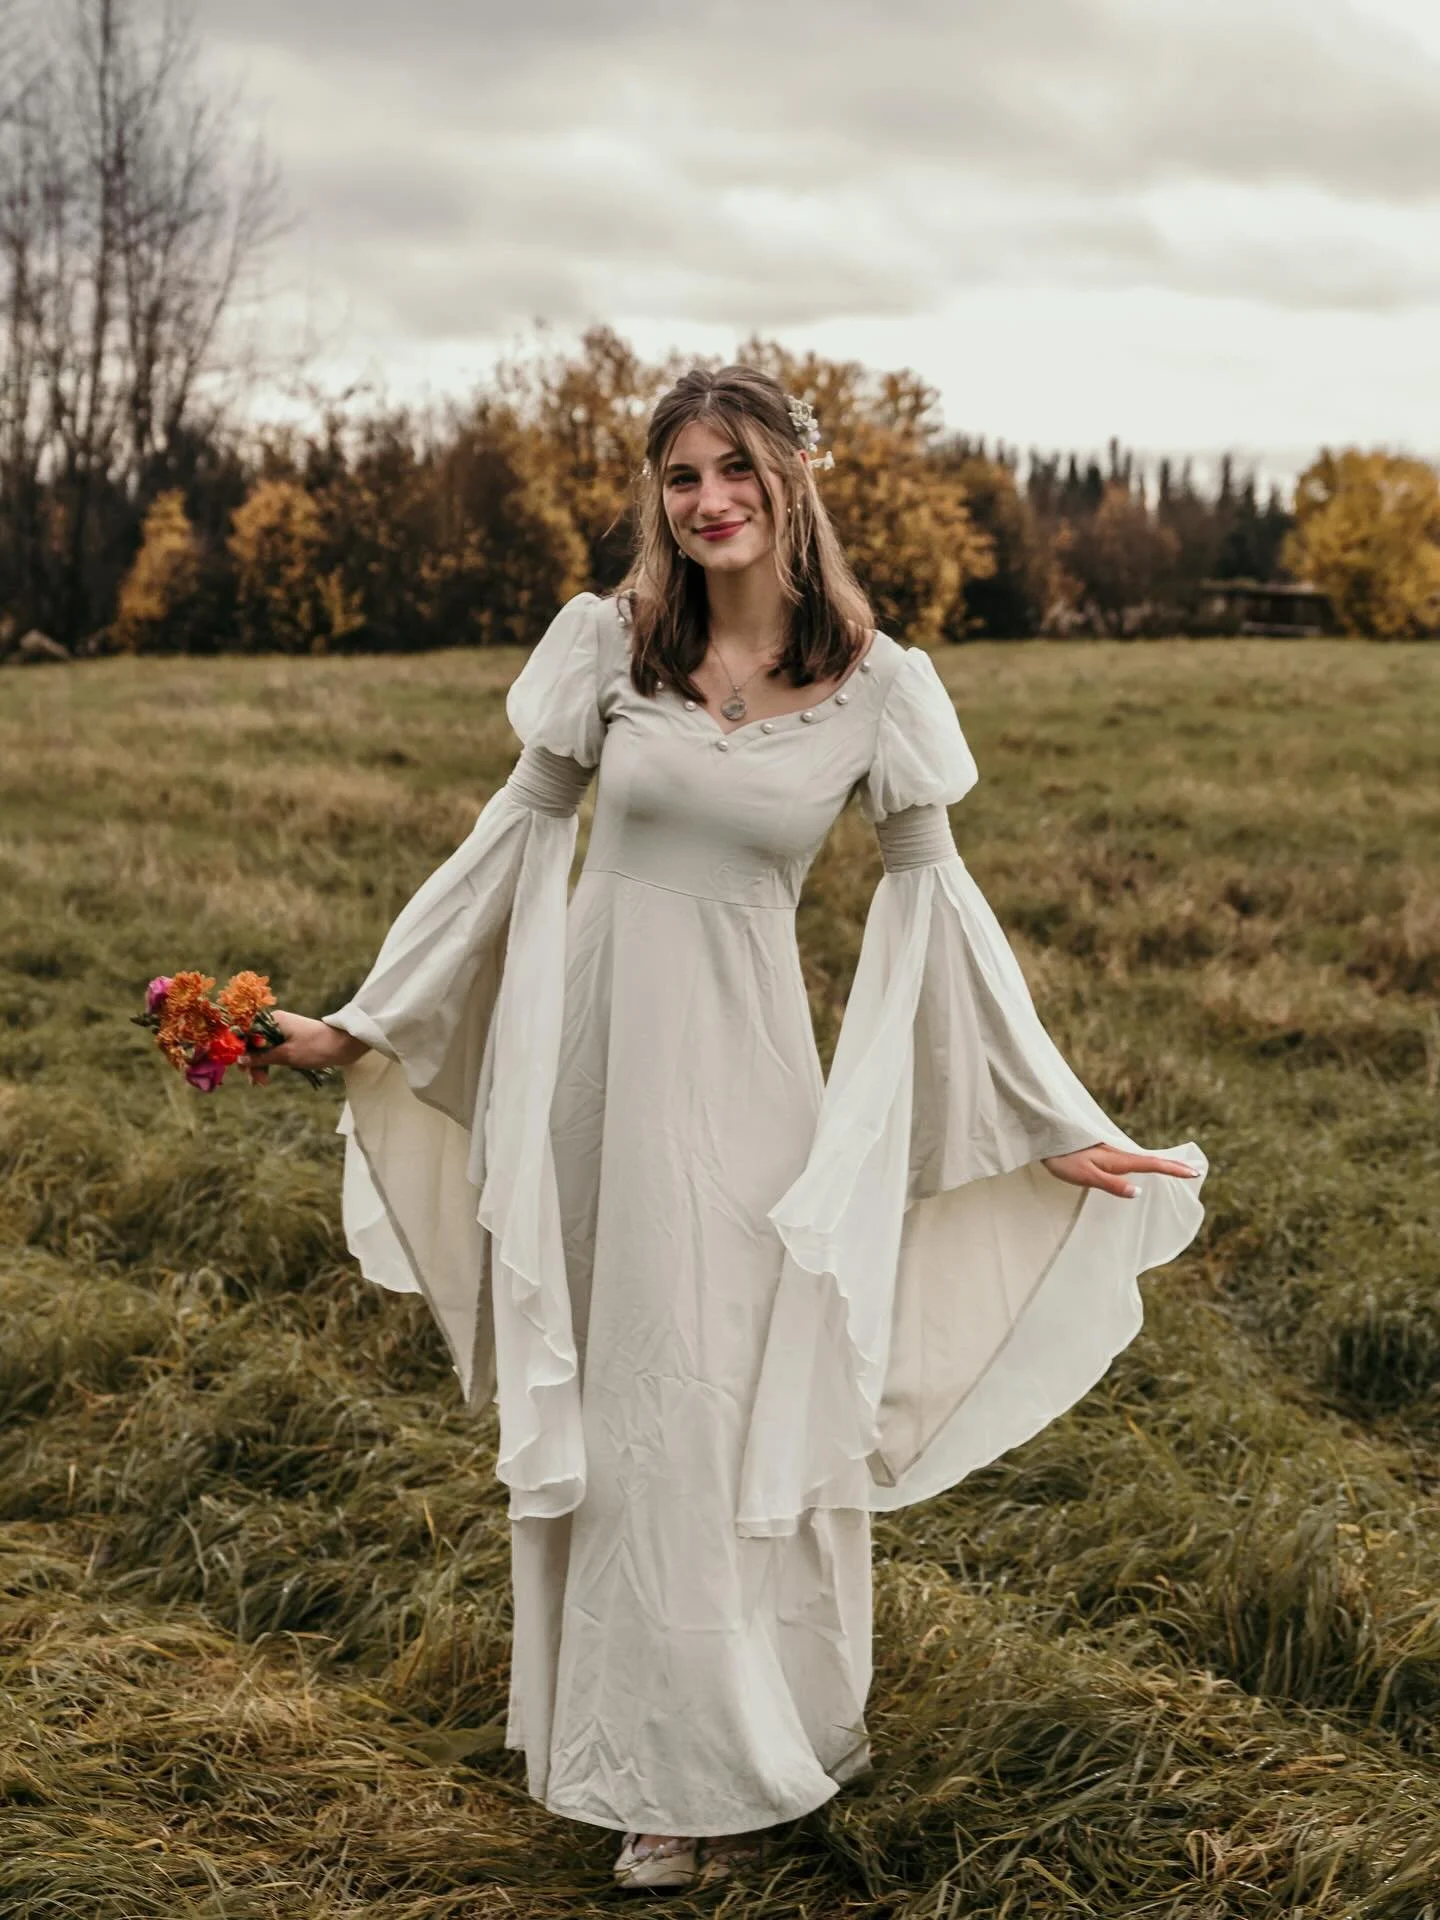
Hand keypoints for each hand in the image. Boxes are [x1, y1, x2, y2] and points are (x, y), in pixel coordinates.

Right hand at [239, 1009, 366, 1084]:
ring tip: (262, 1083)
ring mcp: (282, 1031)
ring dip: (260, 1065)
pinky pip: (272, 1051)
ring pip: (261, 1049)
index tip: (240, 1067)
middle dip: (251, 1062)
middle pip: (252, 1043)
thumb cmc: (315, 1047)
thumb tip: (240, 1060)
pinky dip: (269, 1063)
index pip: (245, 1032)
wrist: (343, 1046)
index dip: (240, 1049)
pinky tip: (266, 1077)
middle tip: (255, 1082)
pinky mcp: (289, 1040)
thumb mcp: (286, 1055)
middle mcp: (274, 1023)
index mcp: (272, 1020)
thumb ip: (261, 1057)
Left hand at [1042, 1143, 1199, 1198]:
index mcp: (1118, 1159)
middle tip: (1195, 1169)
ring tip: (1176, 1167)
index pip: (1152, 1165)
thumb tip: (1138, 1192)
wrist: (1044, 1137)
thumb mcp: (1086, 1176)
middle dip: (1173, 1164)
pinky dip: (1146, 1161)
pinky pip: (1131, 1158)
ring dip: (1162, 1162)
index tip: (1194, 1172)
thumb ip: (1112, 1184)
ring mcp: (1110, 1151)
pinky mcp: (1102, 1152)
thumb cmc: (1063, 1159)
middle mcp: (1118, 1153)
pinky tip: (1143, 1164)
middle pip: (1152, 1159)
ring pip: (1142, 1157)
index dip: (1173, 1169)